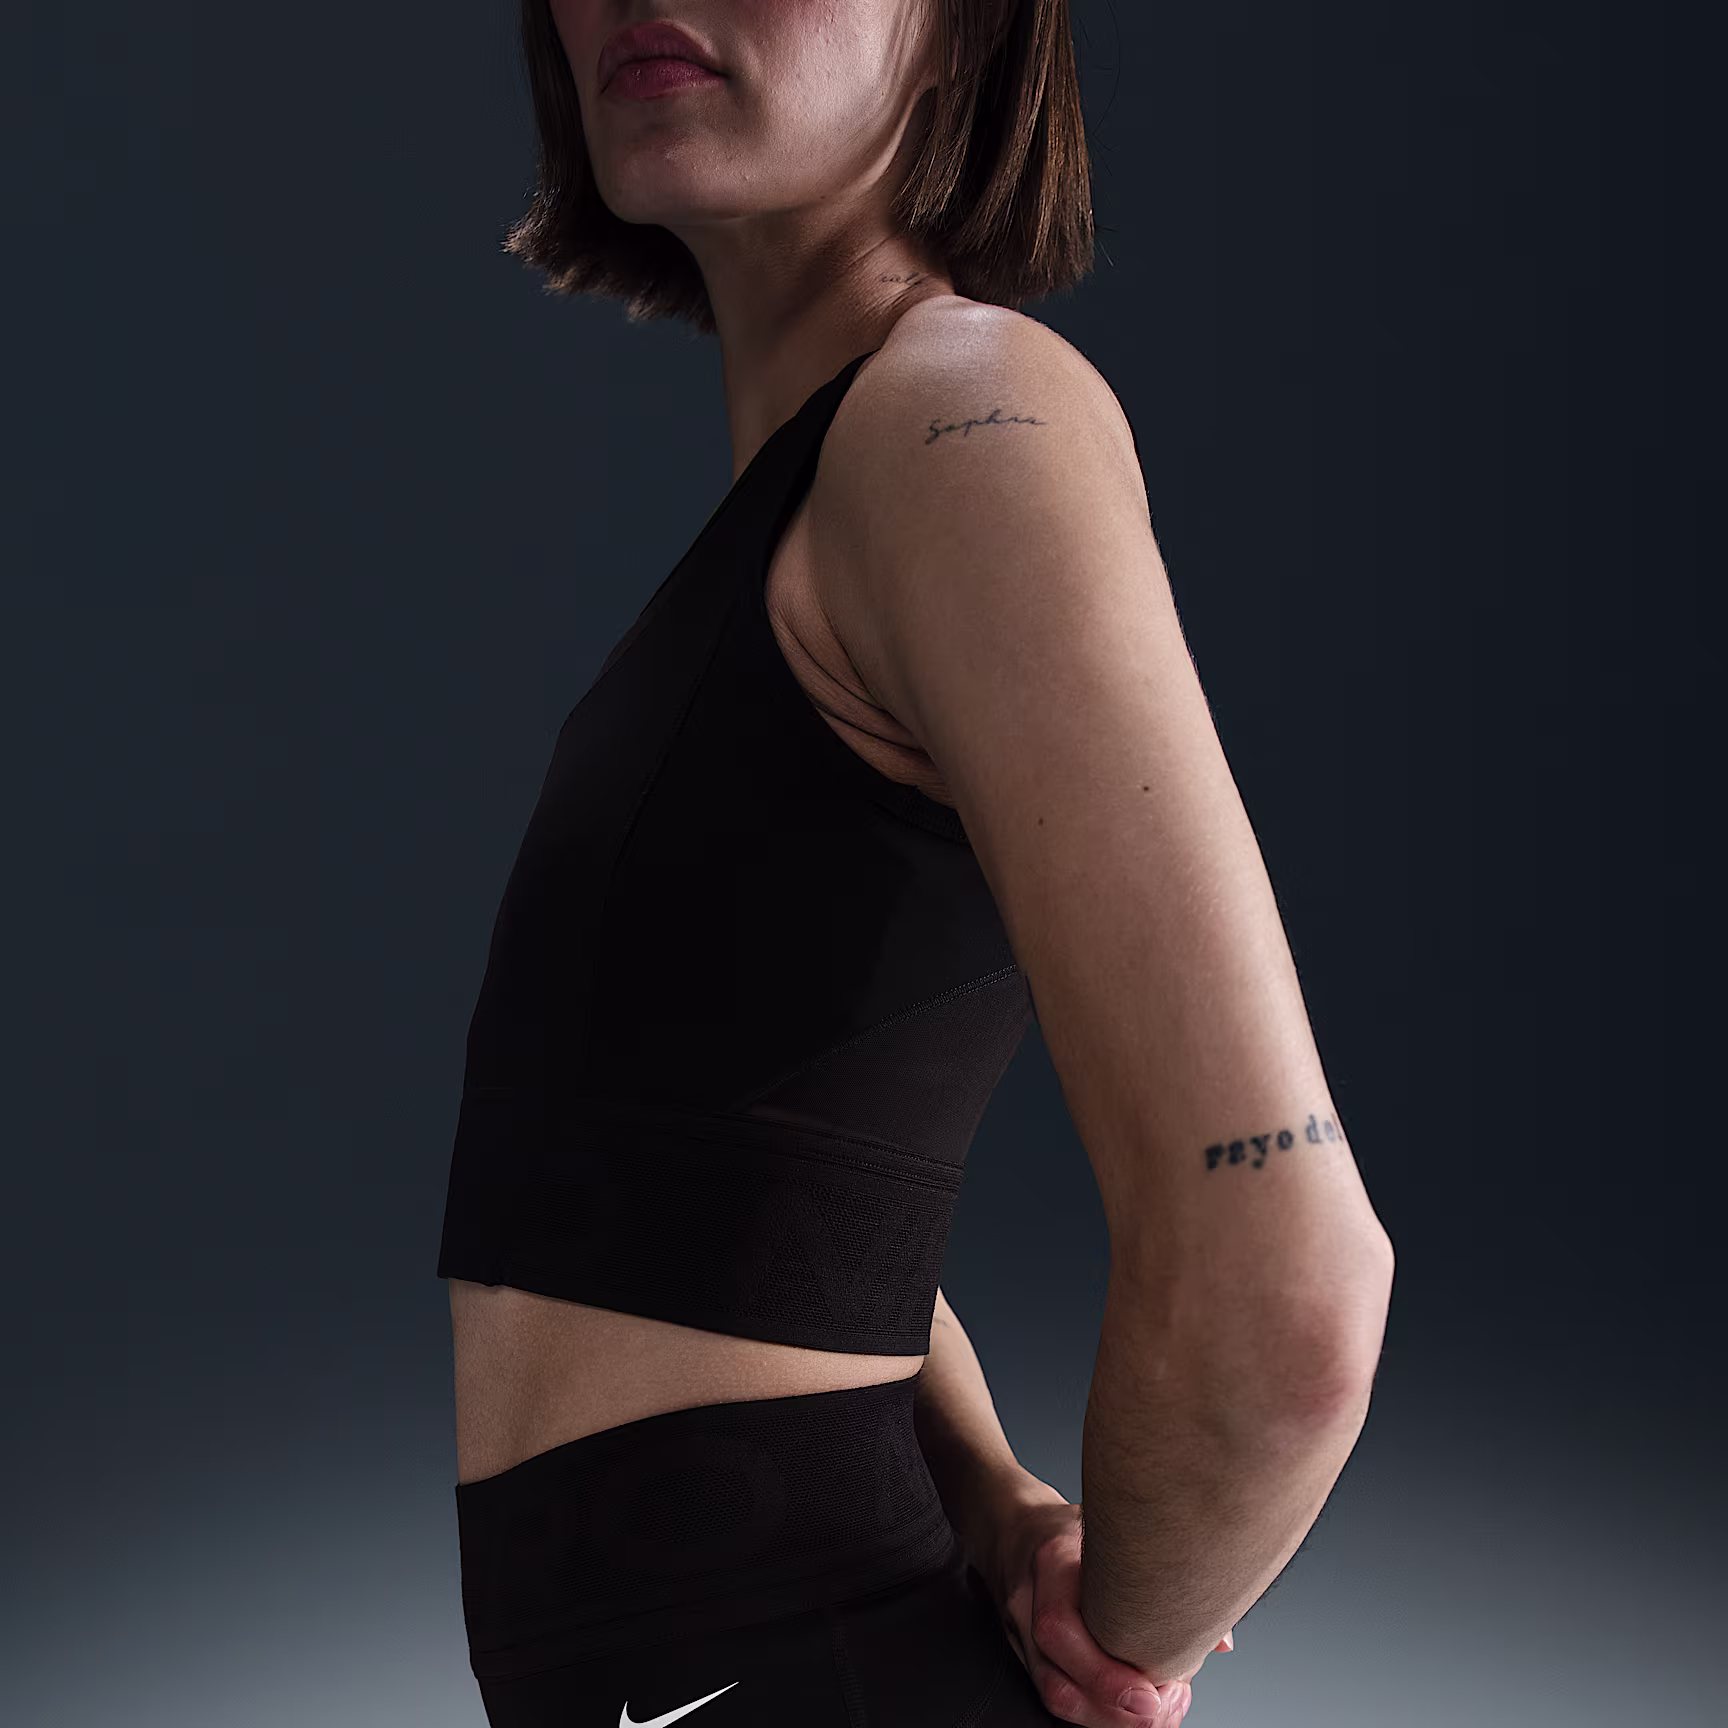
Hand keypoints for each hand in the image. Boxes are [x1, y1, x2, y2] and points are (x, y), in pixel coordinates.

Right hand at [975, 1484, 1233, 1726]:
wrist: (1012, 1525)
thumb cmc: (1072, 1527)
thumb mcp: (1114, 1527)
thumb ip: (1165, 1573)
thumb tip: (1219, 1638)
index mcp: (1051, 1561)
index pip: (1059, 1626)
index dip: (1103, 1672)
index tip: (1151, 1693)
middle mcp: (1027, 1601)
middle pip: (1055, 1677)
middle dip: (1112, 1708)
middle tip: (1162, 1711)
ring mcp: (1019, 1632)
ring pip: (1052, 1694)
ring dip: (1106, 1717)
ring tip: (1156, 1714)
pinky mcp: (1025, 1653)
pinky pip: (1055, 1692)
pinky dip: (1094, 1710)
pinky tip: (1130, 1710)